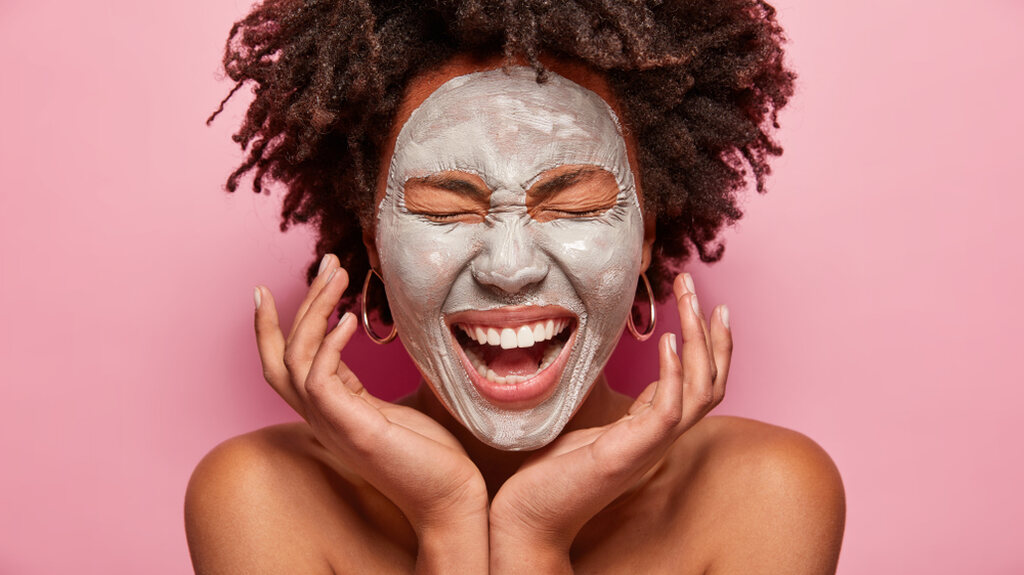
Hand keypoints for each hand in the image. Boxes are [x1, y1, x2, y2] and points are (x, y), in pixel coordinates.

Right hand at [252, 255, 487, 543]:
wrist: (450, 500)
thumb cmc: (431, 457)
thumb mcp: (398, 409)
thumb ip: (377, 384)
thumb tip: (392, 340)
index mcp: (330, 410)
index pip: (284, 364)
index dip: (271, 327)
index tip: (270, 288)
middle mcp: (322, 418)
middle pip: (279, 356)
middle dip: (298, 304)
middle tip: (326, 263)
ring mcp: (333, 425)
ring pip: (295, 360)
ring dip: (314, 312)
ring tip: (338, 277)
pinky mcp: (353, 431)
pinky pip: (320, 381)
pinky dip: (329, 345)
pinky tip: (350, 320)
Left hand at [489, 272, 731, 570]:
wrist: (528, 519)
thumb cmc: (551, 472)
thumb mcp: (586, 422)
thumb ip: (609, 399)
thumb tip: (604, 357)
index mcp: (651, 428)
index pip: (700, 381)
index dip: (708, 342)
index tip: (703, 301)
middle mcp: (659, 437)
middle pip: (712, 381)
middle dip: (710, 330)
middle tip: (693, 284)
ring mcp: (648, 446)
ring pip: (702, 391)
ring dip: (701, 342)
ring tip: (690, 301)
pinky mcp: (628, 453)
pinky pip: (669, 412)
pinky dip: (675, 374)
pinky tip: (668, 341)